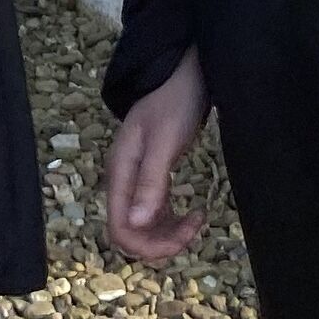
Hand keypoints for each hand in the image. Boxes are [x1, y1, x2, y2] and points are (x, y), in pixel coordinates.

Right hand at [104, 46, 210, 263]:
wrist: (183, 73)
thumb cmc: (174, 102)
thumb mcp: (165, 141)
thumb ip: (151, 182)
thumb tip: (136, 224)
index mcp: (121, 173)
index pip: (120, 228)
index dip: (146, 245)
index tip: (181, 239)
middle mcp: (124, 180)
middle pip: (131, 231)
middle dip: (161, 241)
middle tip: (194, 228)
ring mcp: (138, 179)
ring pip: (145, 225)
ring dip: (169, 233)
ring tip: (198, 220)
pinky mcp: (154, 176)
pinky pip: (157, 212)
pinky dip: (174, 220)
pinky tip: (196, 213)